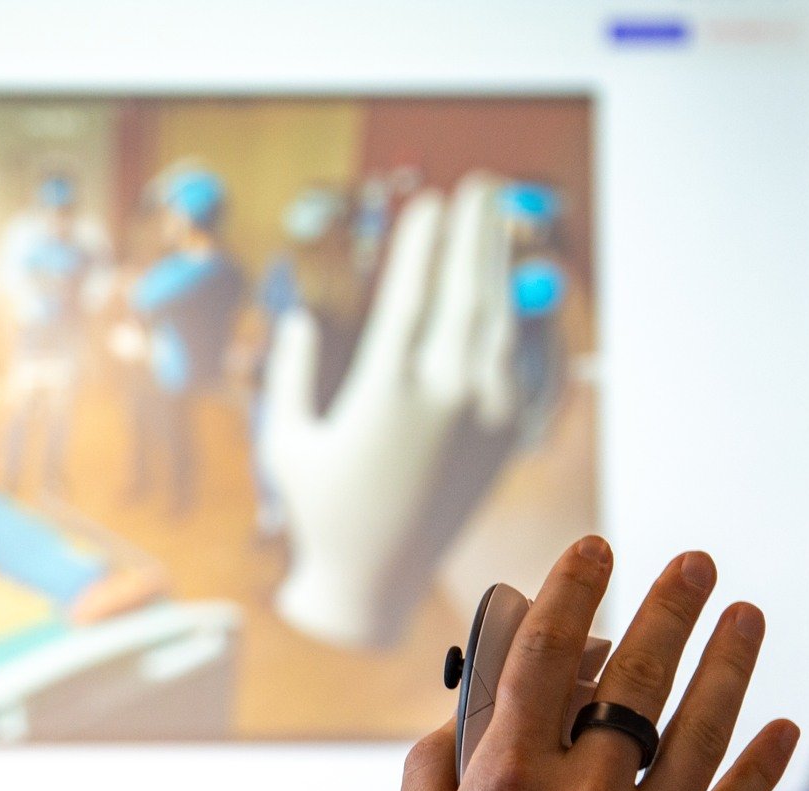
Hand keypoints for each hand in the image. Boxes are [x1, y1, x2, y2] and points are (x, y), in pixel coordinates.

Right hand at [263, 173, 520, 647]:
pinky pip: (522, 364)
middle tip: (479, 187)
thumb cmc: (318, 511)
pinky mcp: (507, 439)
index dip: (423, 243)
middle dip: (475, 234)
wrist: (376, 584)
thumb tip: (301, 320)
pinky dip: (521, 320)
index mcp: (387, 393)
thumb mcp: (286, 441)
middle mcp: (446, 399)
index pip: (413, 295)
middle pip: (468, 293)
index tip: (427, 202)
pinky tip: (515, 291)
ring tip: (501, 221)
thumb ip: (291, 375)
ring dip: (501, 266)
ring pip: (502, 322)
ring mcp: (485, 419)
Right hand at [387, 539, 799, 790]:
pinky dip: (763, 760)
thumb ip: (432, 769)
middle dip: (668, 605)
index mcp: (502, 781)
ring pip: (702, 726)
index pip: (543, 654)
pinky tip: (780, 726)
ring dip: (729, 660)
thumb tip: (468, 710)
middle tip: (694, 565)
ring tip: (745, 616)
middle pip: (636, 673)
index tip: (594, 552)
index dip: (572, 589)